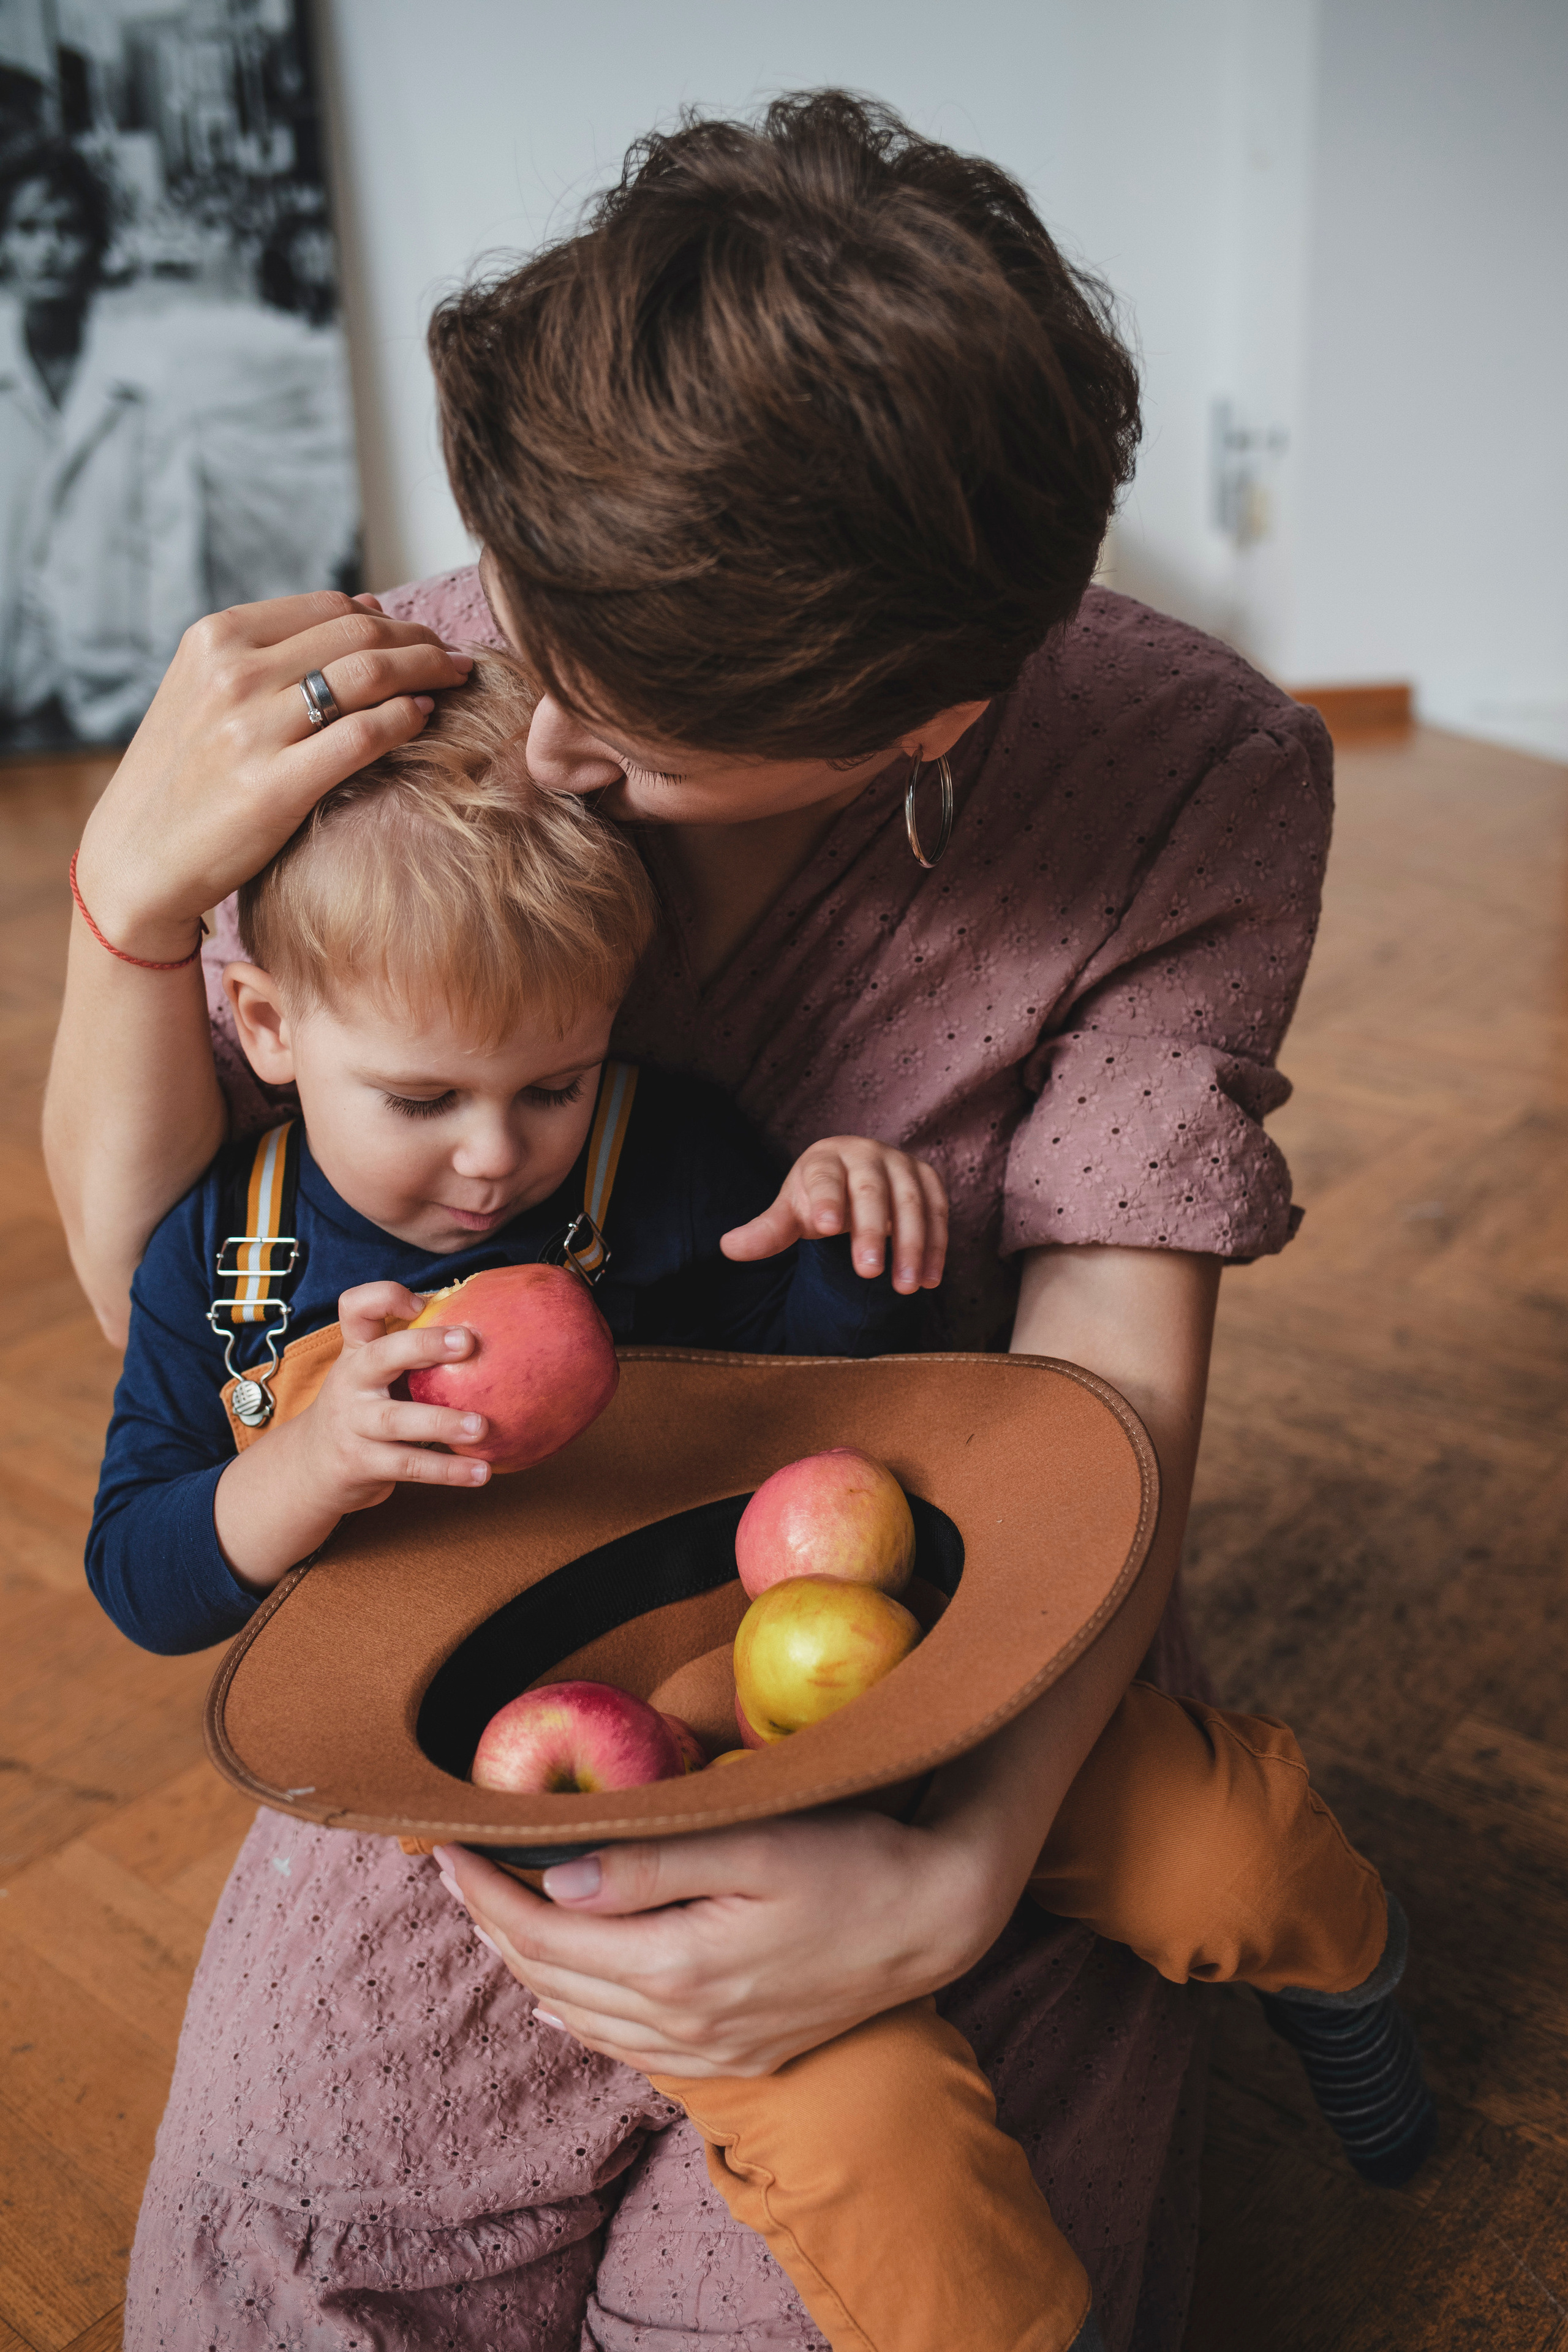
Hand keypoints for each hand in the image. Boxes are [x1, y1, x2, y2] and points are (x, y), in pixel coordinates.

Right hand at [73, 591, 473, 958]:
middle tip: (453, 658)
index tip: (420, 637)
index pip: (329, 607)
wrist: (136, 859)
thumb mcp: (206, 690)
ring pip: (368, 675)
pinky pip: (363, 735)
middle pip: (358, 634)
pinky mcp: (273, 786)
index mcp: (215, 639)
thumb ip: (278, 648)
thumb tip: (368, 606)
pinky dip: (405, 718)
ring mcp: (251, 729)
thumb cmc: (183, 776)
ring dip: (426, 671)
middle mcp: (232, 674)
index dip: (389, 618)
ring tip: (454, 680)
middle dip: (420, 641)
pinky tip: (425, 717)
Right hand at [212, 1280, 493, 1590]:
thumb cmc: (363, 1409)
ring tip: (482, 1427)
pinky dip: (447, 1470)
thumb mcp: (374, 1374)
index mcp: (357, 1352)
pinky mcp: (361, 1463)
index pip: (356, 1308)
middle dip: (423, 1345)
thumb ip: (413, 1354)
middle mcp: (351, 1381)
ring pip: (398, 1420)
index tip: (423, 1303)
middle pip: (381, 1356)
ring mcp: (354, 1423)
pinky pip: (409, 1464)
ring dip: (443, 1422)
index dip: (385, 1297)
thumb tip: (490, 1326)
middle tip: (469, 1341)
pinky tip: (481, 1472)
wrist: (310, 1468)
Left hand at [436, 1802, 1003, 2079]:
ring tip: (488, 1920)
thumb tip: (557, 1877)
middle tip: (452, 1871)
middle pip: (552, 1979)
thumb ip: (652, 1864)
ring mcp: (712, 2049)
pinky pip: (629, 2049)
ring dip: (525, 1970)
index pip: (545, 1933)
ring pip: (582, 2019)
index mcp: (678, 1967)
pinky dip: (578, 2020)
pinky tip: (556, 2003)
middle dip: (492, 1924)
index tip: (445, 1844)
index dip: (487, 1890)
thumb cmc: (851, 1858)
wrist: (937, 1917)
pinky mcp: (737, 2057)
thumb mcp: (753, 1842)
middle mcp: (684, 2023)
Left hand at [720, 1136, 947, 1294]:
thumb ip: (767, 1232)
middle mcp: (866, 1154)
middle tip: (868, 1271)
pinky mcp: (928, 1180)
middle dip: (871, 1230)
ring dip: (912, 1246)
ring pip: (911, 1203)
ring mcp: (902, 1164)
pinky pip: (938, 1211)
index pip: (824, 1178)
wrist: (854, 1174)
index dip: (826, 1199)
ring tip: (905, 1288)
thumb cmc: (817, 1197)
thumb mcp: (791, 1213)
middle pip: (870, 1191)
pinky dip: (937, 1246)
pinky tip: (929, 1280)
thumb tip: (728, 1248)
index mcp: (826, 1158)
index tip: (827, 1227)